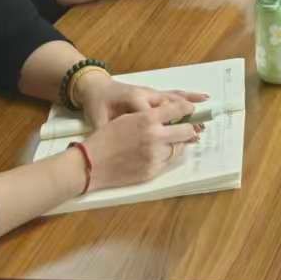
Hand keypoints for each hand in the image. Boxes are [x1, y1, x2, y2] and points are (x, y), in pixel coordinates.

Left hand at [76, 72, 204, 129]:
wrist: (95, 87)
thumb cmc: (97, 105)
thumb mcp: (97, 120)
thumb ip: (109, 131)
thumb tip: (117, 145)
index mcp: (133, 101)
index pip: (151, 113)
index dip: (164, 125)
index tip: (175, 138)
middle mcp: (146, 94)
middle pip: (169, 104)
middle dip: (184, 116)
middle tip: (198, 129)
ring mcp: (151, 92)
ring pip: (174, 98)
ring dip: (190, 105)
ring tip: (206, 113)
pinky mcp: (153, 92)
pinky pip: (174, 94)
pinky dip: (188, 96)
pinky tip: (203, 98)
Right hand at [81, 103, 201, 191]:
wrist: (90, 164)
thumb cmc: (105, 138)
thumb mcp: (128, 118)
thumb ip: (150, 116)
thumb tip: (169, 116)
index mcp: (147, 118)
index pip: (178, 109)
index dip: (187, 108)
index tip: (191, 109)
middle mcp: (154, 136)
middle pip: (187, 130)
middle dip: (189, 128)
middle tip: (189, 127)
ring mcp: (154, 155)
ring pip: (179, 147)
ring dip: (178, 143)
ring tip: (173, 140)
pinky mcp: (152, 171)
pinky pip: (169, 161)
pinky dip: (167, 156)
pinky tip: (160, 152)